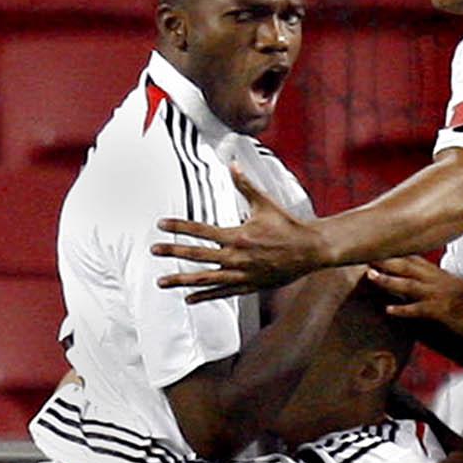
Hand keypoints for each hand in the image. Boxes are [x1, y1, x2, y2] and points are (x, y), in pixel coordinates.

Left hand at [153, 167, 327, 303]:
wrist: (310, 251)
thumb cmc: (287, 225)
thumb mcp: (265, 203)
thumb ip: (245, 185)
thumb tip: (232, 163)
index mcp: (237, 235)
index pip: (201, 231)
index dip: (179, 227)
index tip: (161, 225)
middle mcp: (236, 257)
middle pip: (197, 256)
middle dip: (172, 253)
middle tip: (153, 251)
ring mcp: (241, 274)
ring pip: (205, 280)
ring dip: (181, 281)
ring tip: (161, 282)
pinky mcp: (248, 286)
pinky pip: (221, 293)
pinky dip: (204, 296)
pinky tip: (188, 298)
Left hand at [366, 255, 462, 346]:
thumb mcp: (448, 292)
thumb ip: (429, 286)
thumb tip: (407, 286)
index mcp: (438, 275)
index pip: (412, 258)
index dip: (393, 251)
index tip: (373, 243)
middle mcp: (437, 281)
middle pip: (407, 265)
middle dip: (385, 258)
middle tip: (362, 253)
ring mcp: (440, 295)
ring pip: (410, 285)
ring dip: (389, 280)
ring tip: (369, 276)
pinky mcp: (443, 312)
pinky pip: (420, 310)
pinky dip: (404, 310)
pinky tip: (388, 310)